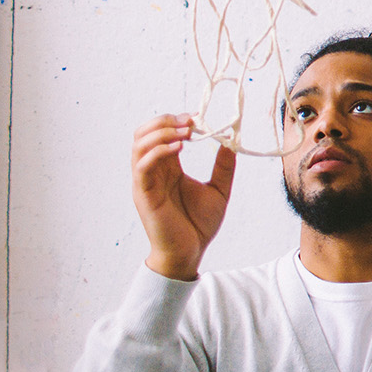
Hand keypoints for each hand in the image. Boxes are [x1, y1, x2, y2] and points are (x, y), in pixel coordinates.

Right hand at [132, 114, 235, 280]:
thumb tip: (231, 141)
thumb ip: (223, 166)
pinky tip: (178, 148)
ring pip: (139, 145)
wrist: (189, 252)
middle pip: (145, 133)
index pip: (163, 134)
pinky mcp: (144, 194)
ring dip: (161, 132)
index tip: (199, 118)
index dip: (177, 121)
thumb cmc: (199, 224)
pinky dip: (158, 151)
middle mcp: (154, 171)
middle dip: (165, 121)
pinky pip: (142, 166)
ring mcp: (146, 182)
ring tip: (185, 132)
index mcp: (169, 168)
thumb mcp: (219, 190)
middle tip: (190, 122)